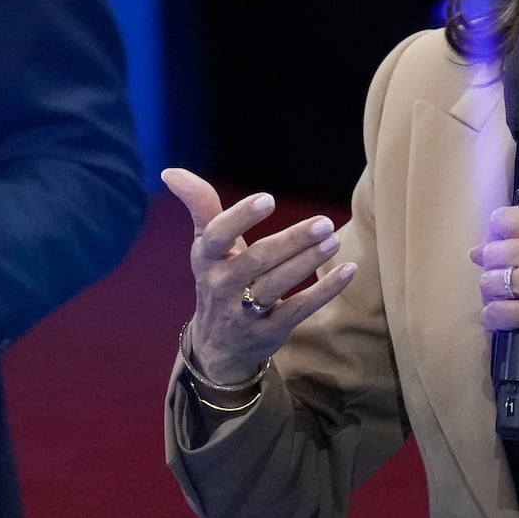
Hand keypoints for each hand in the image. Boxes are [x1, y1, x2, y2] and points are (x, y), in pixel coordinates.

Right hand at [162, 167, 356, 386]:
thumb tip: (170, 171)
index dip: (240, 217)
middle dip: (291, 240)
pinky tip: (348, 270)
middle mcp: (222, 286)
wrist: (217, 346)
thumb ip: (199, 205)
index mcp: (206, 259)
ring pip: (278, 284)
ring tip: (333, 240)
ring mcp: (244, 312)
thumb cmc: (219, 278)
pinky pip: (299, 309)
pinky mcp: (269, 330)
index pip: (217, 236)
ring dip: (308, 261)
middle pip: (257, 260)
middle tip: (324, 222)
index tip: (268, 199)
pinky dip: (326, 290)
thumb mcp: (206, 245)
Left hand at [470, 206, 518, 370]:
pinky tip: (503, 318)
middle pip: (492, 252)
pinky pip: (494, 312)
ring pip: (489, 282)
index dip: (497, 235)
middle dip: (492, 268)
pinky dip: (493, 318)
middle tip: (504, 279)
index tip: (501, 247)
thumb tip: (484, 247)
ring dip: (492, 294)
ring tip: (505, 299)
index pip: (505, 219)